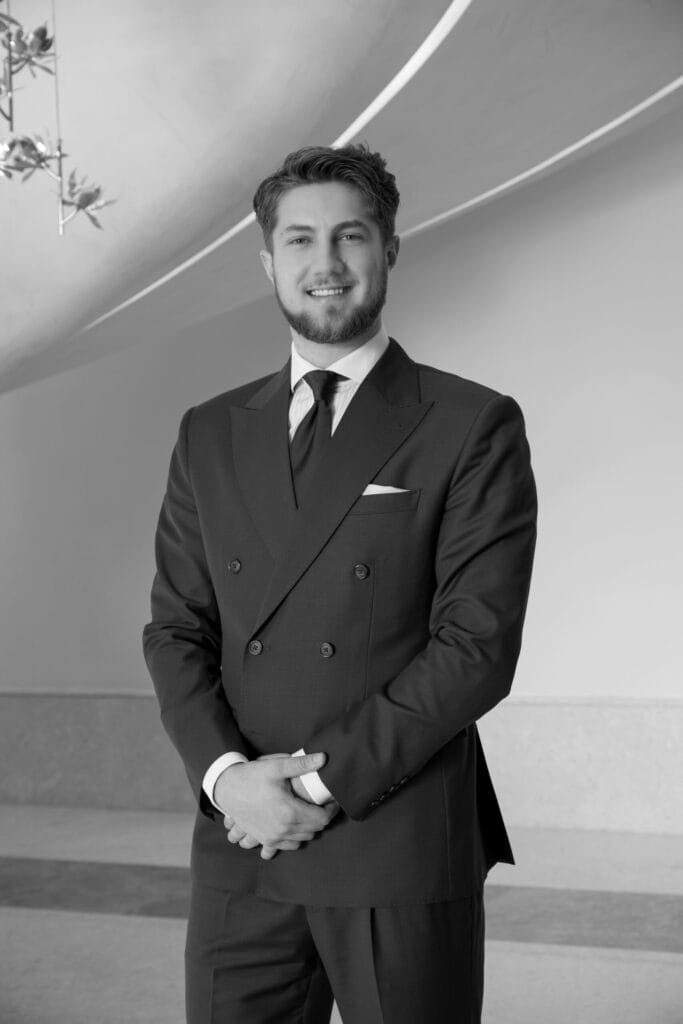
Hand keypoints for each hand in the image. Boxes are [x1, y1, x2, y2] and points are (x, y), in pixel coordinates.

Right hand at [215, 752, 338, 859]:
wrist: (226, 789)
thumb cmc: (251, 776)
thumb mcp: (276, 766)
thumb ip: (301, 764)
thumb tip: (324, 758)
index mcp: (289, 812)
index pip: (322, 818)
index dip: (331, 810)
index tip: (332, 800)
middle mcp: (283, 829)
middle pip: (314, 830)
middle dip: (321, 817)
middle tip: (322, 803)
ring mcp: (272, 837)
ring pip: (303, 839)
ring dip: (309, 828)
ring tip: (309, 812)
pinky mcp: (264, 840)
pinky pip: (287, 846)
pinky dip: (294, 838)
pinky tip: (294, 826)